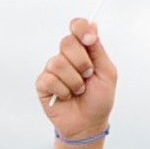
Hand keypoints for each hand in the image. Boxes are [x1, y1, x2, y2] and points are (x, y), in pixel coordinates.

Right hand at [36, 18, 116, 141]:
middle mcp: (66, 56)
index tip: (90, 40)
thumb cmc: (99, 99)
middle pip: (67, 42)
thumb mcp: (107, 72)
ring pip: (58, 63)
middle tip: (88, 75)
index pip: (76, 26)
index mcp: (83, 50)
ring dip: (74, 81)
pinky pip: (50, 79)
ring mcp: (53, 70)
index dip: (81, 28)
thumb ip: (98, 49)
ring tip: (79, 91)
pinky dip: (63, 91)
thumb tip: (93, 24)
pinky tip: (66, 97)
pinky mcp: (43, 84)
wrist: (88, 124)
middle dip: (82, 62)